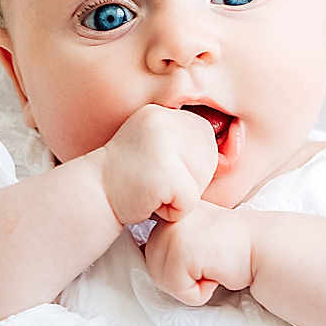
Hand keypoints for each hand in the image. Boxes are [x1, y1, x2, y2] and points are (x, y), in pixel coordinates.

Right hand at [94, 104, 218, 226]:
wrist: (91, 198)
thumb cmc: (126, 181)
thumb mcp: (155, 148)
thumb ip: (185, 143)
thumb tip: (234, 146)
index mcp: (163, 113)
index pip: (205, 140)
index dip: (189, 165)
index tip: (158, 169)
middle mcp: (164, 121)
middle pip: (207, 161)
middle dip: (186, 181)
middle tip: (152, 182)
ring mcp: (163, 145)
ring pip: (200, 183)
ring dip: (179, 198)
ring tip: (150, 191)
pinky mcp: (164, 173)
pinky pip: (188, 203)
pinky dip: (171, 212)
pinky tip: (148, 202)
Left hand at [143, 200, 254, 305]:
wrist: (262, 246)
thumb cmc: (231, 248)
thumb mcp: (193, 236)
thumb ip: (169, 241)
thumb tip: (138, 257)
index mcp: (166, 213)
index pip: (151, 255)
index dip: (179, 265)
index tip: (205, 252)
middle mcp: (165, 219)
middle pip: (153, 270)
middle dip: (183, 277)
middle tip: (210, 261)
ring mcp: (171, 233)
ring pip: (164, 282)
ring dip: (192, 285)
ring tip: (213, 265)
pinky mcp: (180, 251)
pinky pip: (180, 291)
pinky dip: (200, 292)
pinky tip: (217, 272)